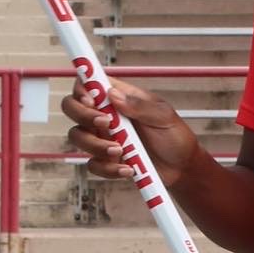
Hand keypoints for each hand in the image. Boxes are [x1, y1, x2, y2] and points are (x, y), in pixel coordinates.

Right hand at [61, 78, 202, 187]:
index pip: (88, 83)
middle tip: (106, 124)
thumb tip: (113, 95)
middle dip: (82, 115)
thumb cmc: (174, 135)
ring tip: (120, 151)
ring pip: (77, 136)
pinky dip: (107, 168)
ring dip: (95, 145)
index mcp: (119, 97)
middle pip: (72, 107)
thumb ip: (140, 105)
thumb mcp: (163, 116)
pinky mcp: (105, 160)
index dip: (82, 88)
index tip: (91, 100)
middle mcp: (105, 114)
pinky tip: (127, 169)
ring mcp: (102, 137)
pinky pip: (92, 164)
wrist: (181, 168)